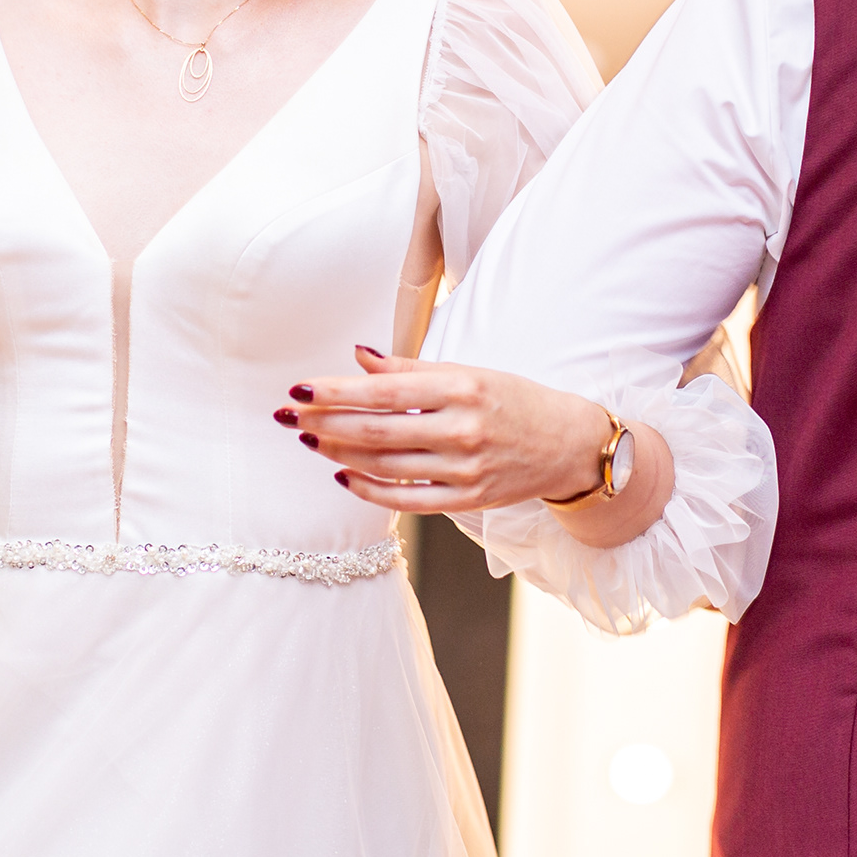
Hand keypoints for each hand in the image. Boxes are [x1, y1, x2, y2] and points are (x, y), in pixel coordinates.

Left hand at [283, 344, 621, 513]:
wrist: (568, 444)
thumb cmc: (513, 400)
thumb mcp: (469, 372)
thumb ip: (413, 368)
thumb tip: (359, 356)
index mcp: (463, 388)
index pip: (384, 390)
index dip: (336, 391)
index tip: (298, 388)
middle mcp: (462, 430)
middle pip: (377, 431)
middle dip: (325, 422)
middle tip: (289, 417)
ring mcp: (465, 470)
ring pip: (385, 466)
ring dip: (339, 452)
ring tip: (310, 438)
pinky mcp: (467, 500)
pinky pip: (405, 500)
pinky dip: (369, 488)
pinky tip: (342, 473)